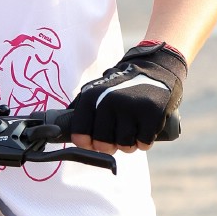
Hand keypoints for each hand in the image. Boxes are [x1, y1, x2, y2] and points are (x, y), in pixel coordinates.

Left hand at [69, 42, 185, 153]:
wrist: (155, 68)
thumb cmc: (121, 86)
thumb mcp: (96, 89)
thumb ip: (80, 107)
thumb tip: (61, 127)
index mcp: (92, 97)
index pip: (80, 134)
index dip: (86, 144)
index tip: (92, 143)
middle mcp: (109, 101)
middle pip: (103, 144)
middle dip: (109, 146)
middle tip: (115, 139)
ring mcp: (131, 107)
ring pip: (124, 146)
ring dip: (128, 145)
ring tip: (131, 132)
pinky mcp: (152, 113)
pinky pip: (144, 143)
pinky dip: (144, 142)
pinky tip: (144, 130)